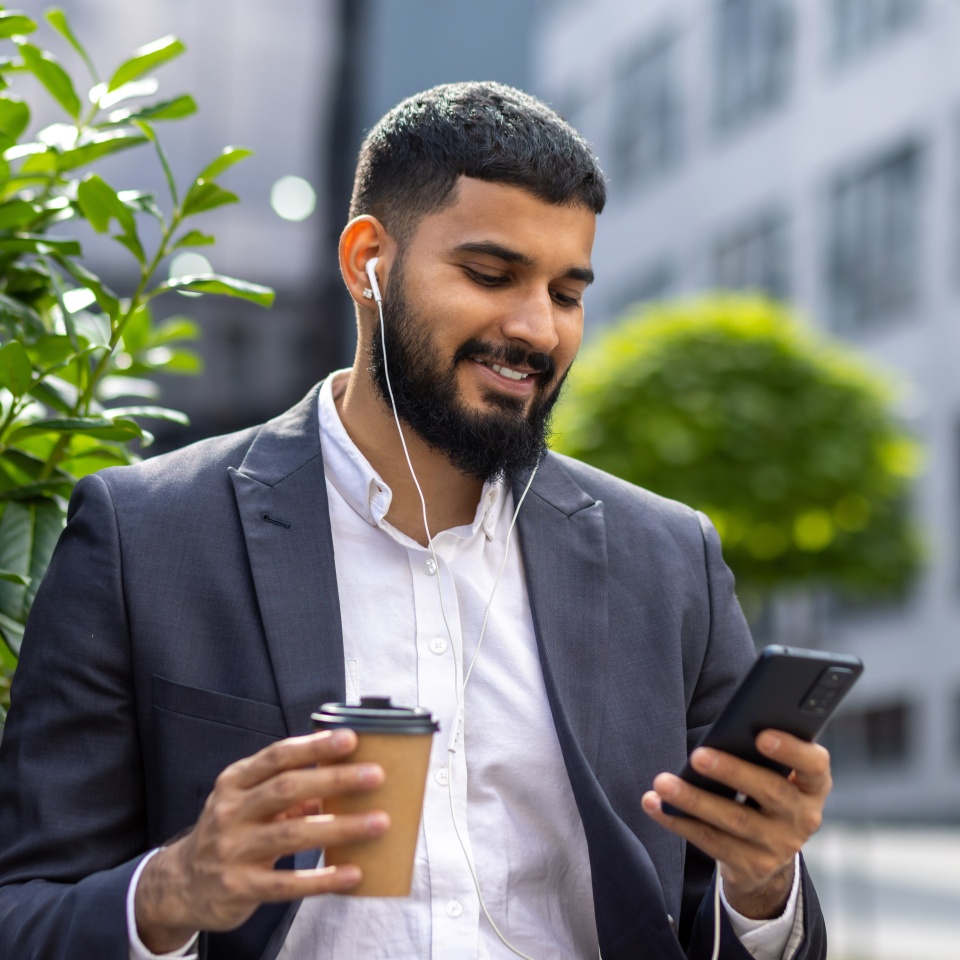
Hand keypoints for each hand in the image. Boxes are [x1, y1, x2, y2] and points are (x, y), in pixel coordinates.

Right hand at [135, 729, 387, 952]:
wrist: (182, 884)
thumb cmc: (231, 833)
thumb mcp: (250, 802)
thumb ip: (292, 789)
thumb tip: (345, 776)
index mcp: (235, 782)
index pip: (278, 756)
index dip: (314, 746)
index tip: (350, 739)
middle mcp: (231, 811)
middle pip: (287, 789)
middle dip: (334, 779)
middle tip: (375, 776)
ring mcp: (232, 850)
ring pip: (292, 834)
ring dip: (339, 827)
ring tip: (378, 822)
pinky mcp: (239, 887)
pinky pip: (286, 883)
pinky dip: (322, 879)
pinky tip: (351, 873)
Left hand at [641, 730, 830, 918]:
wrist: (769, 855)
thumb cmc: (765, 791)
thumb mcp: (777, 774)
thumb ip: (764, 754)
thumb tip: (726, 728)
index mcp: (812, 786)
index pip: (814, 765)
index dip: (792, 750)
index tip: (762, 735)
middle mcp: (803, 818)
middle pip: (769, 791)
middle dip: (731, 771)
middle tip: (697, 756)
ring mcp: (778, 845)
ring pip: (734, 820)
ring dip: (694, 799)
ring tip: (663, 783)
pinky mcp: (751, 866)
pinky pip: (710, 841)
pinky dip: (678, 821)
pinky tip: (655, 804)